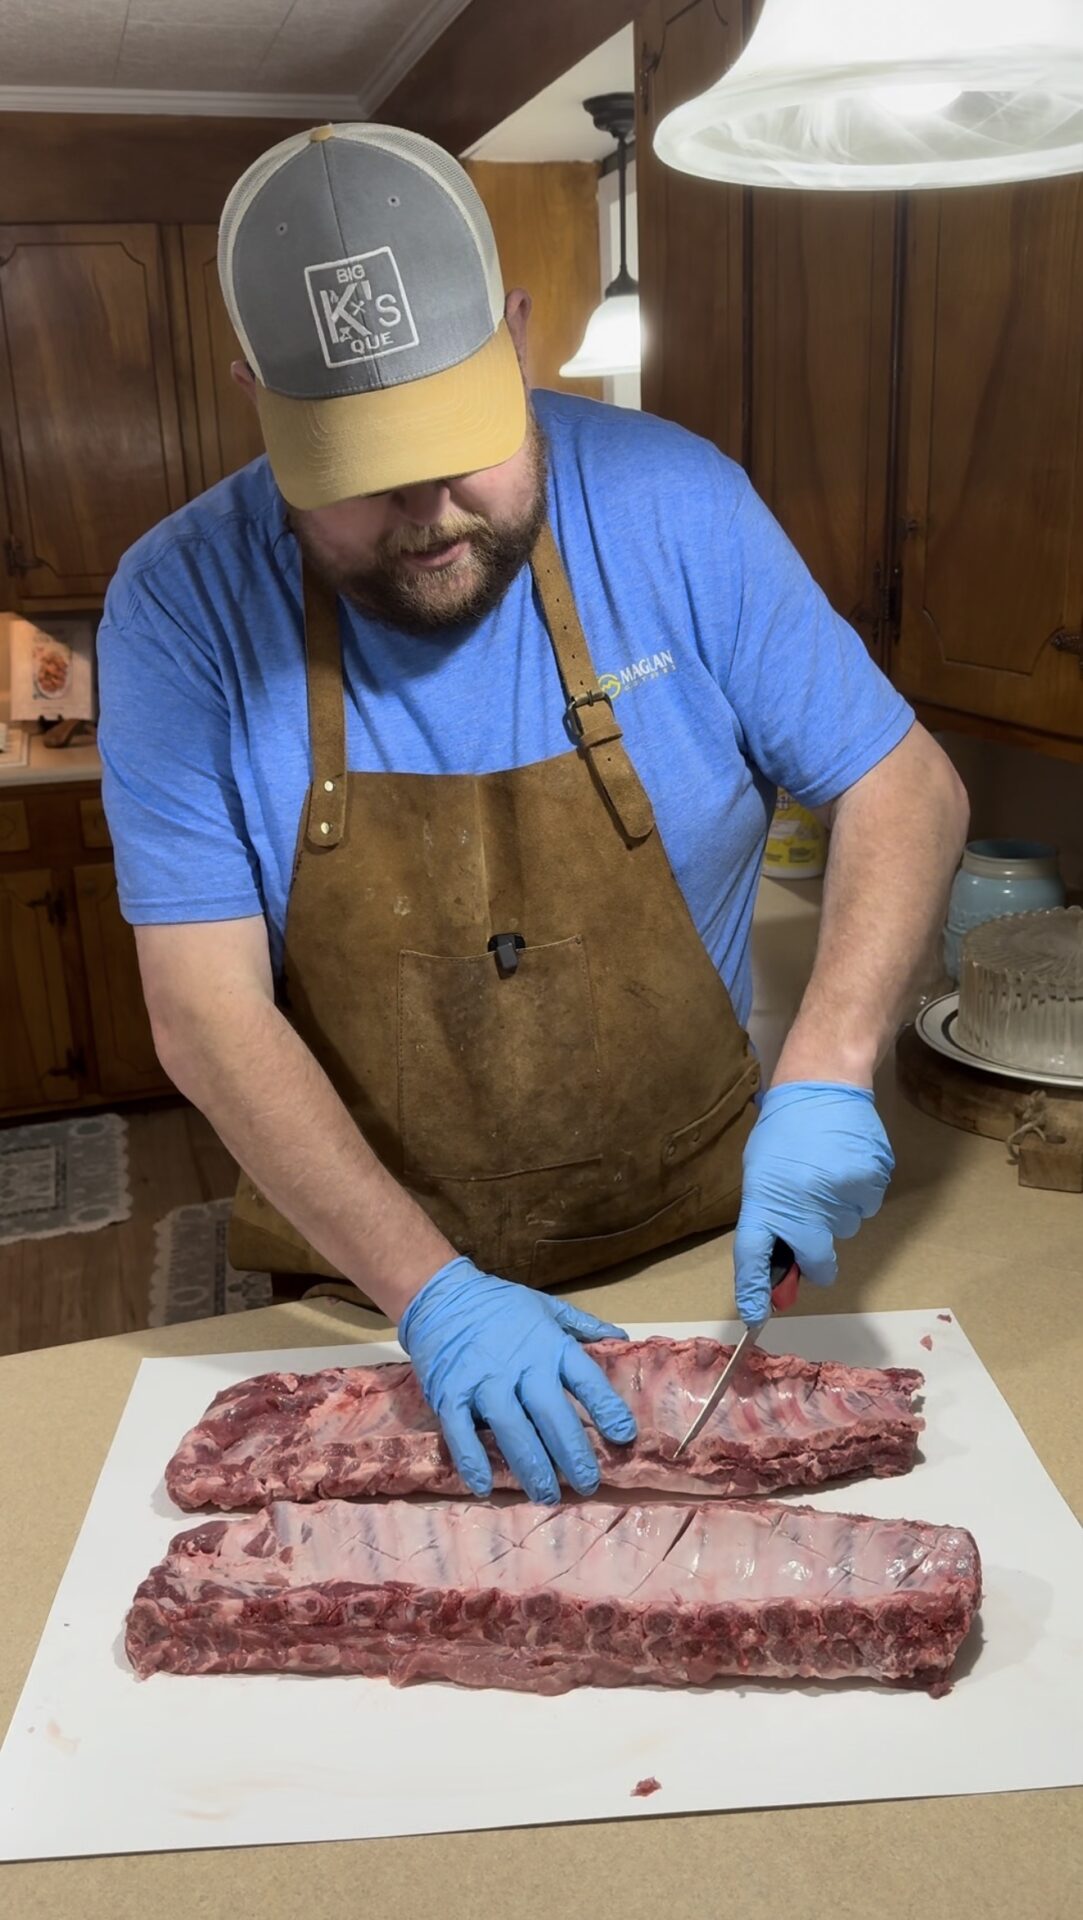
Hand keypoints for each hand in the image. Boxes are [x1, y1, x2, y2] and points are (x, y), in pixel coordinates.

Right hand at [398, 1255, 637, 1502]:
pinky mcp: (450, 1394)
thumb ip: (582, 1325)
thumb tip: (621, 1338)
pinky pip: (462, 1434)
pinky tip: (486, 1487)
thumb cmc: (498, 1304)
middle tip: (588, 1485)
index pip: (585, 1380)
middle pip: (553, 1416)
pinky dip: (473, 1462)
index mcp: (549, 1345)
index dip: (607, 1409)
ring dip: (532, 1468)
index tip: (624, 1436)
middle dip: (573, 1454)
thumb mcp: (545, 1306)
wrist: (440, 1295)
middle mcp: (521, 1366)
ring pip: (513, 1431)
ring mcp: (484, 1381)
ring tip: (547, 1496)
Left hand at [733, 1082, 893, 1323]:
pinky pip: (866, 1207)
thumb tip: (782, 1271)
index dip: (754, 1291)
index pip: (753, 1256)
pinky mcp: (871, 1181)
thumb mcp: (762, 1173)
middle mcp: (803, 1202)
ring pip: (845, 1229)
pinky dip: (857, 1194)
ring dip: (836, 1213)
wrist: (823, 1084)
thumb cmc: (784, 1132)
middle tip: (813, 1232)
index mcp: (765, 1198)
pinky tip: (846, 1165)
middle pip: (817, 1260)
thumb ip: (770, 1219)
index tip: (757, 1317)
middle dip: (816, 1258)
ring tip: (826, 1172)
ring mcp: (840, 1193)